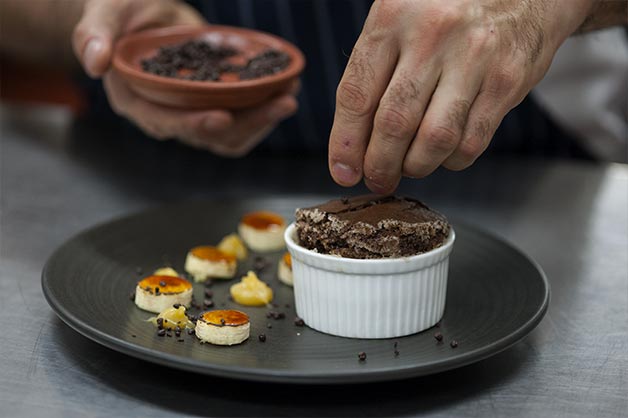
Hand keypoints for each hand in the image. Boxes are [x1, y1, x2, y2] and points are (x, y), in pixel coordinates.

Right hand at [73, 0, 297, 155]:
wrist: (143, 16)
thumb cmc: (122, 13)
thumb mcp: (107, 11)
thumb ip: (95, 32)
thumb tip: (94, 62)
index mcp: (136, 100)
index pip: (166, 122)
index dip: (193, 125)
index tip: (223, 118)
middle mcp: (166, 115)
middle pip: (209, 136)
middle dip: (249, 124)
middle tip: (283, 104)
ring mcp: (192, 114)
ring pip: (231, 136)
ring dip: (263, 121)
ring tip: (290, 96)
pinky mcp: (212, 106)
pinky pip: (241, 121)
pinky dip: (264, 111)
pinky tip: (285, 89)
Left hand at [329, 0, 592, 192]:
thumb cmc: (445, 9)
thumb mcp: (399, 19)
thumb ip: (373, 70)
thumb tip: (351, 143)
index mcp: (392, 17)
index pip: (356, 94)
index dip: (345, 143)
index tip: (343, 172)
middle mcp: (432, 34)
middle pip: (394, 123)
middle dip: (379, 165)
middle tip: (377, 179)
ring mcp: (474, 57)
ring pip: (434, 139)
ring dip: (416, 166)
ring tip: (410, 167)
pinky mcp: (507, 79)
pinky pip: (472, 140)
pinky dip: (452, 160)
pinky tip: (444, 154)